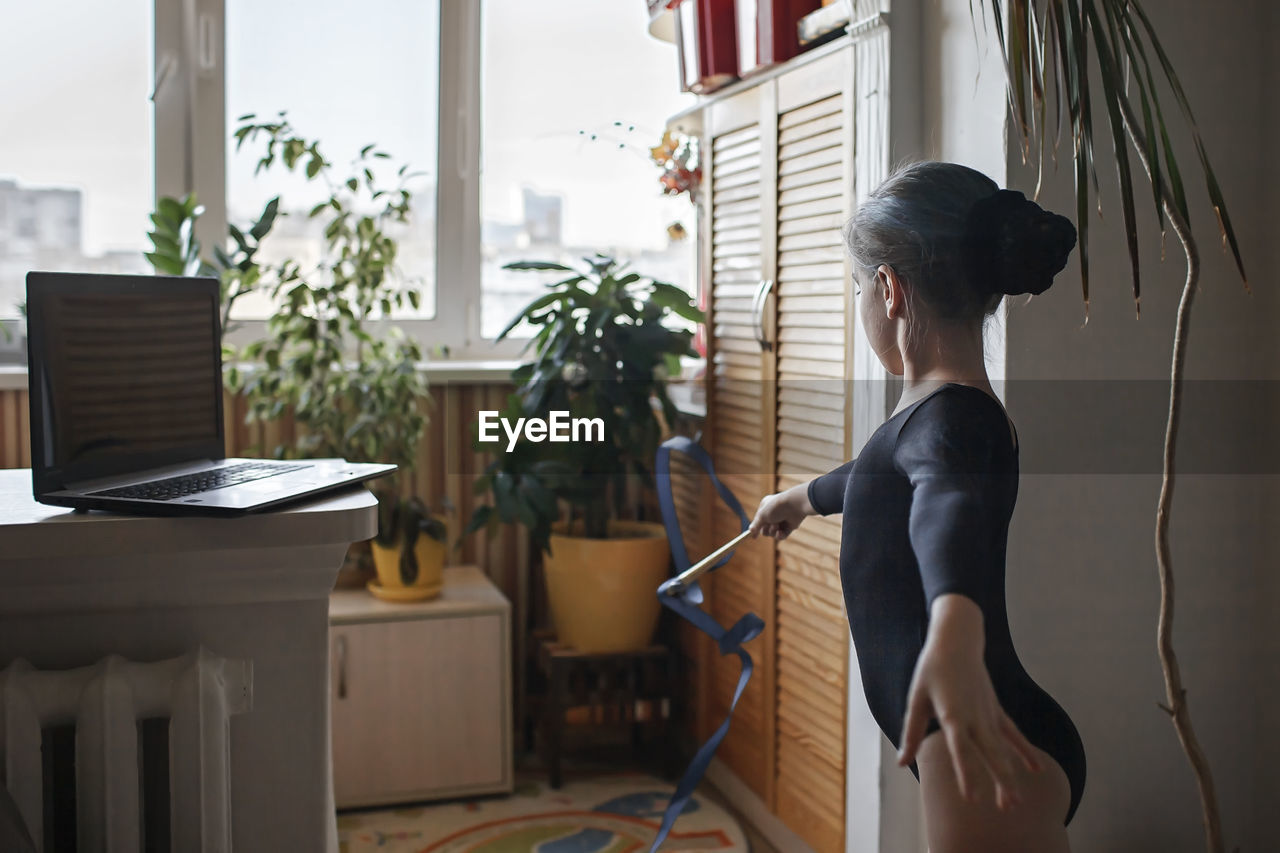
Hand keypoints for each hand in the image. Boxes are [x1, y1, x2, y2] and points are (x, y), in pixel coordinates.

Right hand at [749, 485, 812, 539]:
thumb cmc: (776, 507)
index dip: (756, 528)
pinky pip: (782, 535)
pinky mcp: (790, 526)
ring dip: (773, 531)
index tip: (754, 537)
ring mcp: (782, 520)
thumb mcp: (762, 515)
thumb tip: (750, 531)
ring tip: (777, 526)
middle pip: (765, 528)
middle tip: (769, 526)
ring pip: (773, 533)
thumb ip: (756, 524)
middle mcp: (774, 513)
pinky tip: (780, 532)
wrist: (795, 505)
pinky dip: (780, 535)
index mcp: (766, 507)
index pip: (759, 519)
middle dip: (766, 530)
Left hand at [897, 610, 1042, 811]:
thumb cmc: (931, 670)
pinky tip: (1036, 770)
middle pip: (989, 753)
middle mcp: (975, 716)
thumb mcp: (916, 698)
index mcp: (952, 713)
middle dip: (998, 781)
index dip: (966, 772)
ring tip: (1015, 803)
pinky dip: (1024, 751)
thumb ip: (912, 733)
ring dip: (1010, 775)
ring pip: (1002, 748)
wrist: (957, 641)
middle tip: (1007, 808)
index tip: (972, 798)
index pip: (960, 748)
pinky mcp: (995, 710)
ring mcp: (989, 713)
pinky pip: (1012, 734)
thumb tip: (902, 763)